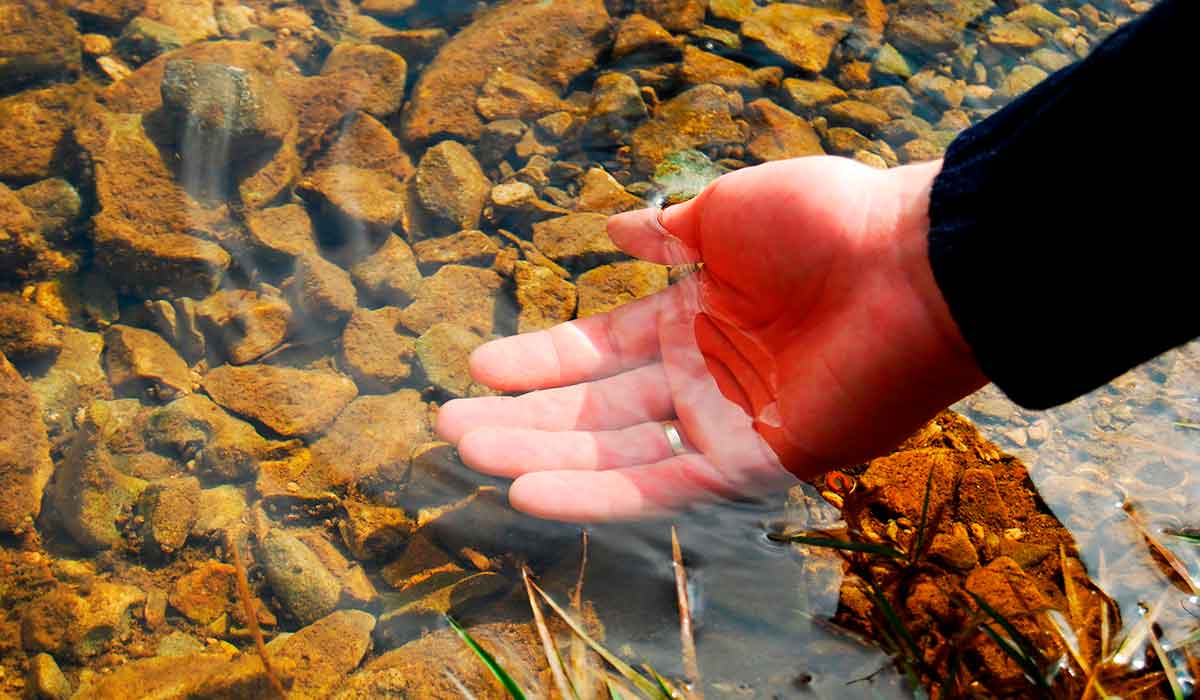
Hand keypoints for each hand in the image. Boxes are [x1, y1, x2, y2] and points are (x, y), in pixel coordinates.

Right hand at [436, 157, 985, 521]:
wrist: (911, 264)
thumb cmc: (825, 222)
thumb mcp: (728, 209)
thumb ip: (668, 231)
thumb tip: (613, 229)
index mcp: (693, 316)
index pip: (598, 348)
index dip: (540, 358)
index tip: (479, 366)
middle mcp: (700, 375)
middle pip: (593, 407)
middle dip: (522, 415)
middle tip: (449, 425)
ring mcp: (722, 422)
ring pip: (612, 451)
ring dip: (541, 455)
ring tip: (469, 456)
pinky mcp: (751, 461)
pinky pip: (659, 484)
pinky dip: (595, 494)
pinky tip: (530, 490)